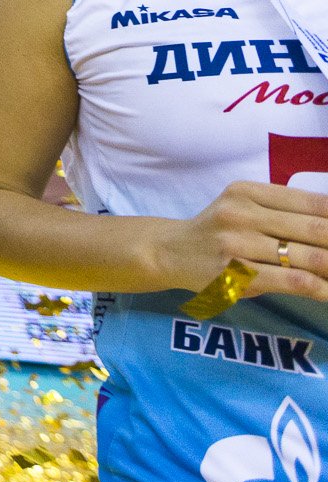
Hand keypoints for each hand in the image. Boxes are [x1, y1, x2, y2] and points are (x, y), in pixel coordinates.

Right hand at [158, 180, 327, 301]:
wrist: (169, 252)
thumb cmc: (216, 230)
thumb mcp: (242, 206)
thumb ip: (282, 211)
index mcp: (247, 192)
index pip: (312, 201)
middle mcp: (241, 214)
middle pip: (314, 228)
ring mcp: (238, 245)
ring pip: (309, 258)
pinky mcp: (237, 276)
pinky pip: (293, 282)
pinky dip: (321, 288)